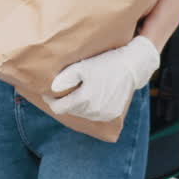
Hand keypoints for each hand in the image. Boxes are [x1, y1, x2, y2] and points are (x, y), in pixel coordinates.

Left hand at [43, 35, 159, 122]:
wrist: (130, 67)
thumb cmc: (104, 63)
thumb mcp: (83, 66)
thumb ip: (66, 78)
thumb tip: (52, 88)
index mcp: (85, 99)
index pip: (59, 108)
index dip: (52, 100)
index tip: (48, 92)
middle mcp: (95, 111)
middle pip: (70, 111)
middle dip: (65, 101)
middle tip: (64, 89)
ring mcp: (105, 115)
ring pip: (82, 114)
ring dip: (78, 105)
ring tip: (79, 91)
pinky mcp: (112, 115)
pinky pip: (95, 115)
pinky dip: (90, 108)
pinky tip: (91, 96)